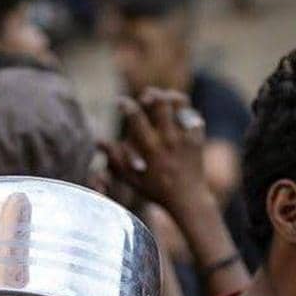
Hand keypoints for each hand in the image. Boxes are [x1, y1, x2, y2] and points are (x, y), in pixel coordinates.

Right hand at [100, 88, 214, 215]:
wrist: (187, 199)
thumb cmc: (155, 190)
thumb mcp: (131, 178)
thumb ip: (115, 159)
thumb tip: (98, 141)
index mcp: (149, 148)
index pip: (135, 116)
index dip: (125, 104)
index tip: (121, 103)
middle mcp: (167, 139)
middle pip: (159, 102)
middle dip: (149, 95)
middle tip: (145, 100)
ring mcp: (184, 137)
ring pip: (178, 102)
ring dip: (168, 97)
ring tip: (162, 101)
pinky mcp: (196, 137)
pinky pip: (193, 114)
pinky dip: (184, 111)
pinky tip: (176, 114)